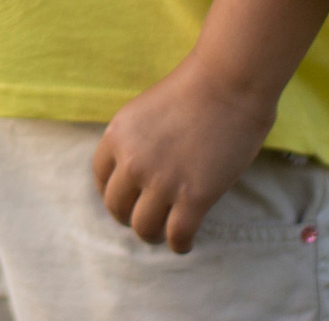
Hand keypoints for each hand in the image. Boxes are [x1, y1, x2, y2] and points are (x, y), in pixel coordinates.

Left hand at [89, 52, 278, 252]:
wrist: (228, 84)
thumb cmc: (194, 89)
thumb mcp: (144, 110)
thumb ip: (135, 140)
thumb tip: (137, 170)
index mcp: (117, 136)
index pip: (100, 178)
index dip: (112, 192)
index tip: (126, 199)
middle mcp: (132, 162)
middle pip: (116, 207)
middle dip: (129, 216)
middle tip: (145, 219)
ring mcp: (162, 182)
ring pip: (143, 228)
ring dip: (152, 235)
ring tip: (163, 234)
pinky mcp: (194, 197)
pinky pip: (178, 236)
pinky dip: (179, 245)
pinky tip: (185, 243)